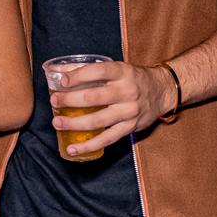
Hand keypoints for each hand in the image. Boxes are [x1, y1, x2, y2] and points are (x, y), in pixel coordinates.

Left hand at [50, 60, 174, 155]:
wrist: (162, 91)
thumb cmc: (133, 79)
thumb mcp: (118, 68)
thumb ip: (91, 71)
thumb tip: (58, 71)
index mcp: (123, 72)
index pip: (99, 71)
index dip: (79, 76)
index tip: (63, 81)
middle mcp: (127, 91)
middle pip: (94, 97)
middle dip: (70, 100)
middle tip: (54, 101)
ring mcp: (129, 111)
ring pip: (98, 120)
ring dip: (74, 123)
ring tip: (57, 123)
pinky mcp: (130, 128)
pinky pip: (107, 139)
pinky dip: (88, 146)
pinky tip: (73, 148)